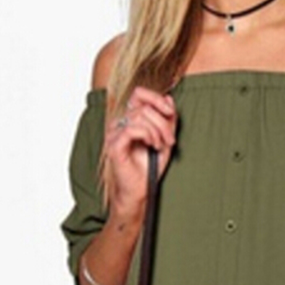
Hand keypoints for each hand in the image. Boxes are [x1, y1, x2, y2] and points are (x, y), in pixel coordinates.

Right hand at [104, 86, 177, 215]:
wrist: (141, 190)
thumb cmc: (150, 166)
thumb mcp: (166, 139)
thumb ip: (168, 119)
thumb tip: (169, 98)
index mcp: (129, 119)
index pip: (139, 94)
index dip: (156, 98)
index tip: (170, 112)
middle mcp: (119, 123)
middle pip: (143, 107)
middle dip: (163, 122)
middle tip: (170, 140)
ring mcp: (114, 133)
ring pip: (139, 116)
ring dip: (157, 131)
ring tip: (161, 145)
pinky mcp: (114, 145)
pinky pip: (132, 129)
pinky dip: (147, 135)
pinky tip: (152, 145)